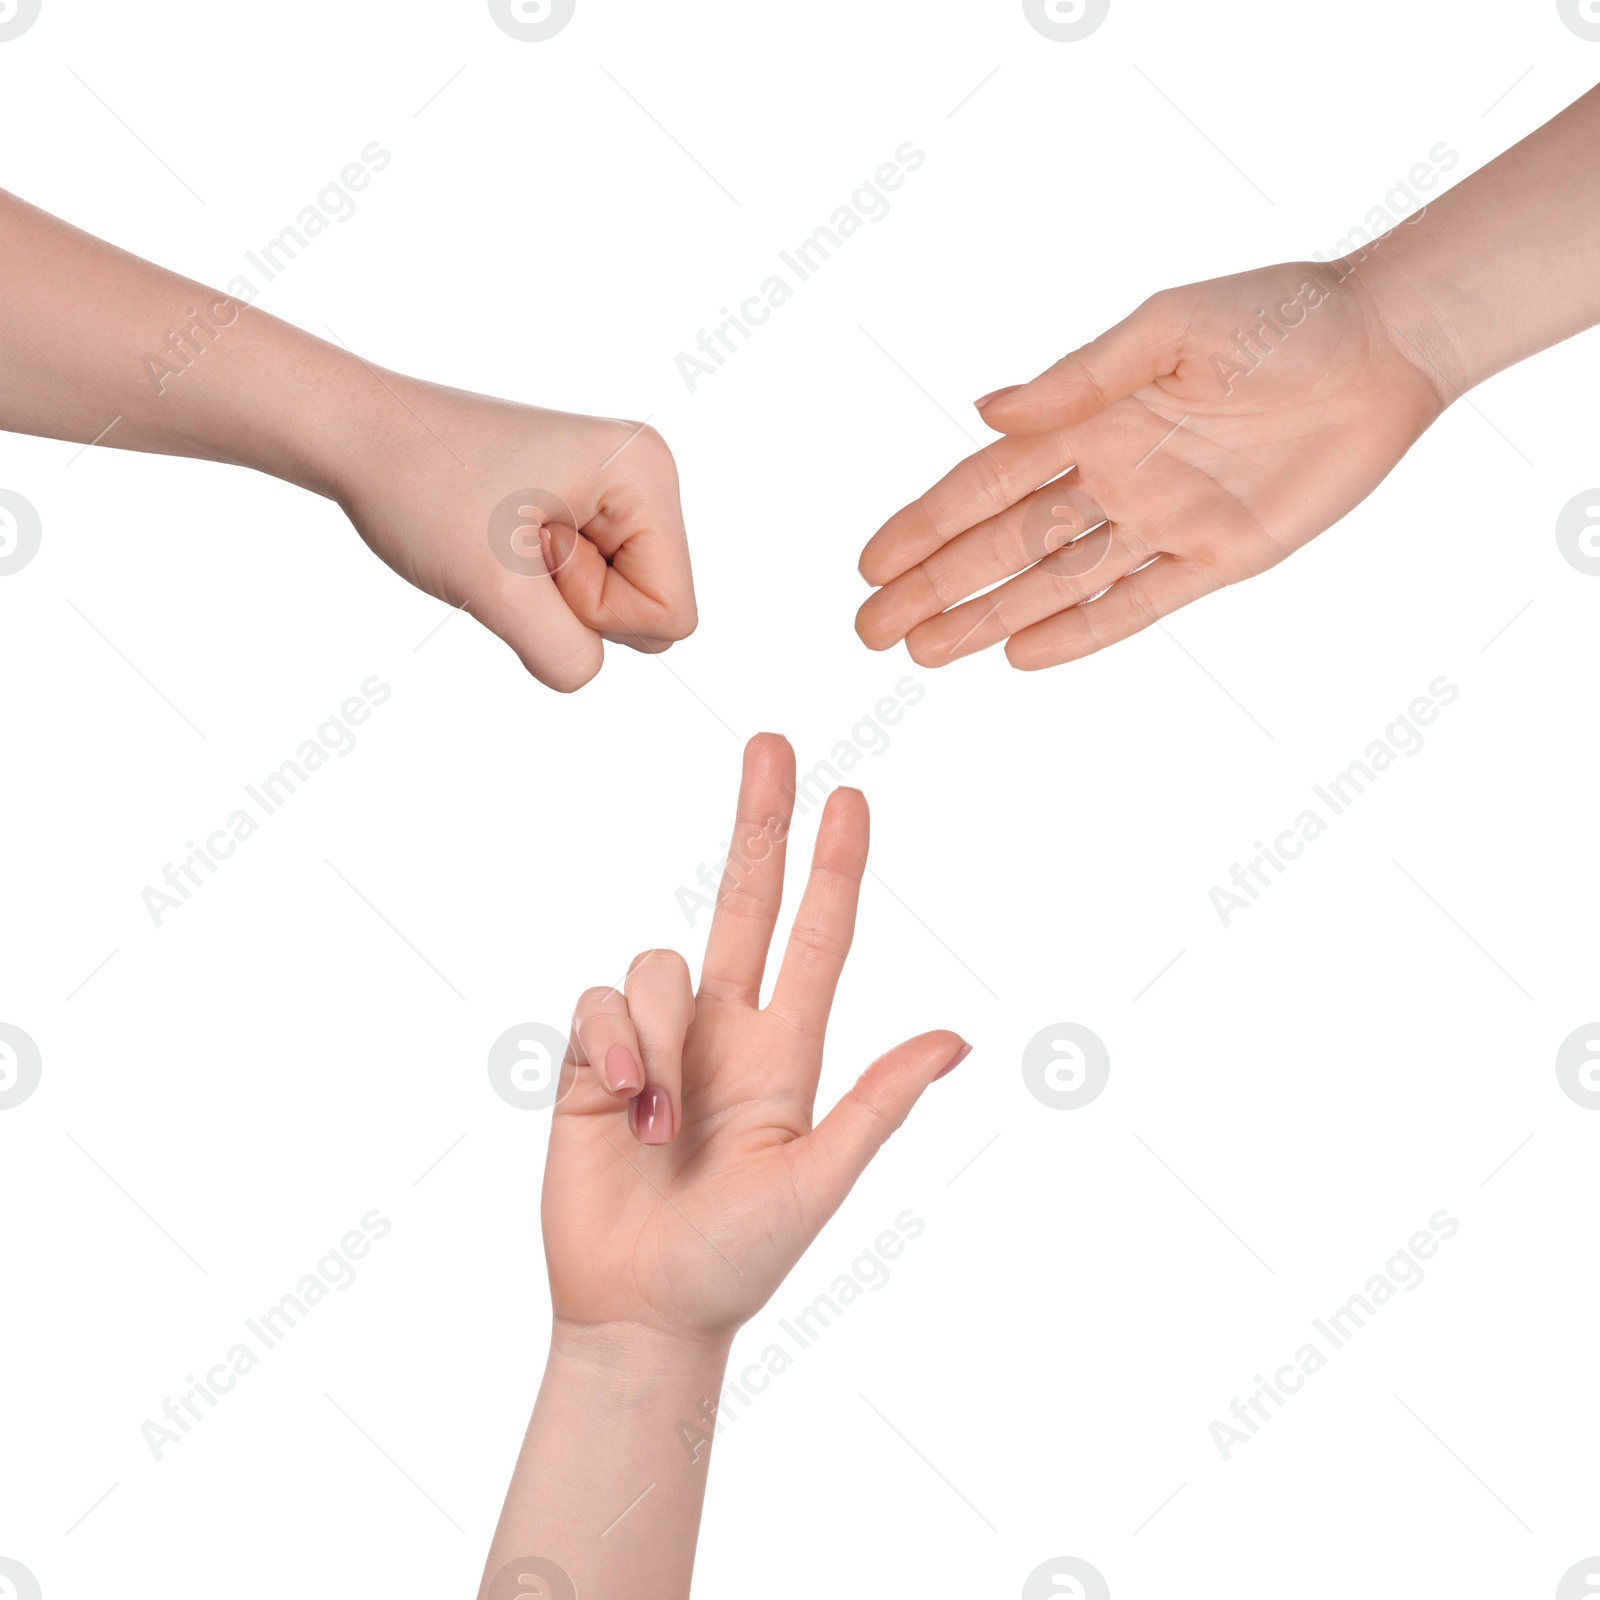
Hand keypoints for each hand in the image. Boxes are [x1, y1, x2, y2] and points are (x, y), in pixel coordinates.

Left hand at [335, 374, 696, 691]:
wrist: (356, 434)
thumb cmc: (419, 488)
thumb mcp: (494, 588)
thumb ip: (561, 651)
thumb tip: (584, 670)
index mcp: (646, 474)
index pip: (670, 613)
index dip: (596, 611)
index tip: (532, 554)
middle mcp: (645, 476)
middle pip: (656, 611)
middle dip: (579, 603)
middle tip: (516, 547)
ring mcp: (618, 491)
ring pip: (624, 607)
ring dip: (557, 598)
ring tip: (508, 542)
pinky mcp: (588, 507)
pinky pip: (595, 589)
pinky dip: (545, 587)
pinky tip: (508, 543)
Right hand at [542, 733, 967, 1345]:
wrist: (638, 1311)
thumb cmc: (735, 1261)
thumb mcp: (816, 1184)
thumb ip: (878, 1106)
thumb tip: (959, 1039)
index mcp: (788, 1052)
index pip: (819, 938)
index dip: (836, 867)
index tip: (850, 796)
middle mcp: (726, 1028)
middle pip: (744, 898)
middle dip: (759, 820)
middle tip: (771, 741)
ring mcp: (660, 1038)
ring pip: (657, 960)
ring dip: (657, 1034)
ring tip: (659, 1124)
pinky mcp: (595, 1055)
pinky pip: (599, 1000)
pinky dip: (611, 1043)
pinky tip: (620, 1104)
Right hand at [855, 260, 1446, 670]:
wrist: (1387, 347)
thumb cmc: (1280, 316)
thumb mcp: (1172, 327)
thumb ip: (1080, 376)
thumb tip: (986, 410)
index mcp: (1091, 420)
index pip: (984, 484)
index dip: (923, 525)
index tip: (869, 565)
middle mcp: (1112, 478)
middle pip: (1002, 545)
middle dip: (933, 588)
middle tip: (869, 632)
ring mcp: (1160, 525)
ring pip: (1053, 584)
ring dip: (986, 618)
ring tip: (924, 654)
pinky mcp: (1217, 560)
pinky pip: (1135, 607)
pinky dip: (1080, 634)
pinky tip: (1023, 656)